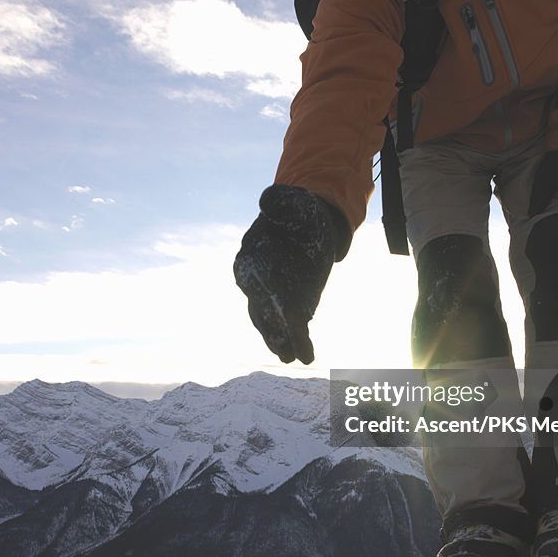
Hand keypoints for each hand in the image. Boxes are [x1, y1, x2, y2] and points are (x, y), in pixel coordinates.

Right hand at [233, 185, 349, 363]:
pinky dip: (298, 342)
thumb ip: (279, 204)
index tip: (274, 306)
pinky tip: (307, 355)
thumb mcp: (291, 204)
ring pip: (271, 324)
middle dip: (270, 327)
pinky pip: (292, 328)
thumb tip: (268, 200)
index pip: (253, 279)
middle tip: (281, 343)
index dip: (262, 294)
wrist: (308, 226)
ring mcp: (271, 299)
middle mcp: (255, 282)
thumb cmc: (296, 213)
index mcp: (249, 256)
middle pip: (260, 308)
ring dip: (281, 341)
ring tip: (290, 356)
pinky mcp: (291, 307)